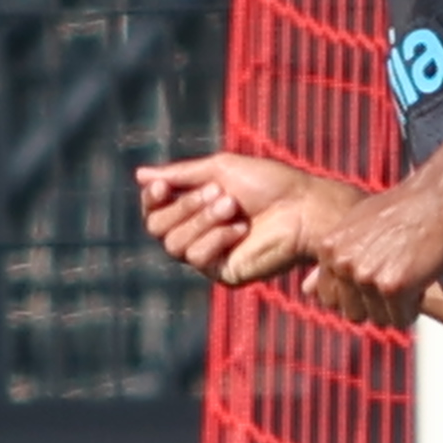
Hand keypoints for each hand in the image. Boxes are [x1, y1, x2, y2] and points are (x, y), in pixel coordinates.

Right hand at [137, 150, 328, 285]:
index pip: (154, 212)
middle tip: (217, 193)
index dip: (152, 200)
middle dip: (183, 207)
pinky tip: (240, 230)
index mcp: (195, 208)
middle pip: (157, 230)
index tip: (162, 186)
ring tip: (232, 206)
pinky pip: (198, 258)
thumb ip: (179, 175)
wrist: (302, 207)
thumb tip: (139, 175)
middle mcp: (199, 233)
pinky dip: (216, 239)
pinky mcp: (225, 273)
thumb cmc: (269, 184)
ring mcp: (211, 256)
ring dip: (202, 220)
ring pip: (174, 245)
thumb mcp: (220, 169)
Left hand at [292, 170, 442, 329]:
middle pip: (352, 313)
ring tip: (409, 276)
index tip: (376, 273)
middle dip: (375, 304)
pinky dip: (413, 308)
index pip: (330, 299)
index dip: (356, 293)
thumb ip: (333, 259)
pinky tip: (420, 282)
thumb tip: (306, 290)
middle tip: (396, 277)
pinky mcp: (393, 287)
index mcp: (328, 249)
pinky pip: (401, 319)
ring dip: (396, 306)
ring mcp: (366, 276)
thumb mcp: (356, 226)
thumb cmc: (402, 211)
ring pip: (378, 318)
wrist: (440, 197)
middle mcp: (342, 263)